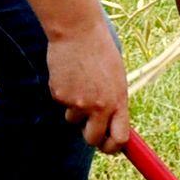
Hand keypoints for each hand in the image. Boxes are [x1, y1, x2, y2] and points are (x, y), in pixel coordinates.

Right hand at [47, 21, 131, 151]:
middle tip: (90, 126)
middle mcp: (99, 106)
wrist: (78, 32)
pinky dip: (64, 94)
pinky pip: (62, 104)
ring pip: (74, 120)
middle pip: (93, 139)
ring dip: (76, 109)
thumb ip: (115, 102)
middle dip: (91, 137)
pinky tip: (69, 75)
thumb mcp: (117, 78)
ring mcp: (77, 102)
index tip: (111, 147)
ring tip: (80, 82)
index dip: (114, 147)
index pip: (120, 138)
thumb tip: (113, 126)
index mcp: (118, 101)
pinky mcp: (59, 95)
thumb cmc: (101, 52)